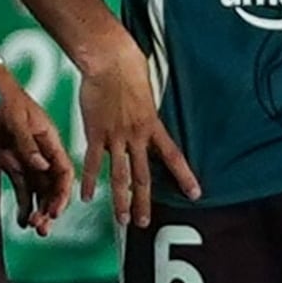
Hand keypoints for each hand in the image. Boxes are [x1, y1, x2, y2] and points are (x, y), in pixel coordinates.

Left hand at [0, 71, 76, 232]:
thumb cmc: (4, 94)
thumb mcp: (17, 119)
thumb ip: (29, 145)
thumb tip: (41, 166)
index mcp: (50, 139)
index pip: (64, 172)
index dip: (63, 194)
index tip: (54, 211)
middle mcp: (42, 151)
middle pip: (53, 186)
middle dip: (51, 208)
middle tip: (42, 226)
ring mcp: (27, 157)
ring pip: (39, 190)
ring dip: (38, 209)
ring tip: (32, 225)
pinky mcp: (11, 160)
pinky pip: (22, 186)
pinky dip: (23, 203)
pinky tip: (21, 217)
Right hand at [74, 33, 196, 229]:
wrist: (109, 60)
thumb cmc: (128, 68)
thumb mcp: (149, 92)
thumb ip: (147, 111)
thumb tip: (147, 117)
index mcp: (153, 125)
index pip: (174, 157)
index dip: (185, 176)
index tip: (195, 194)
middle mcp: (136, 136)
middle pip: (143, 176)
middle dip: (144, 201)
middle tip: (145, 222)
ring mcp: (115, 136)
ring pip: (120, 175)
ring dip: (121, 200)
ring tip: (122, 219)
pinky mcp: (95, 132)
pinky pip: (92, 162)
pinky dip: (89, 181)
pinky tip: (86, 196)